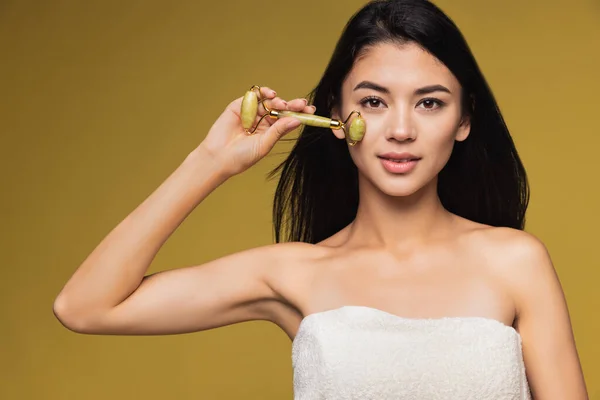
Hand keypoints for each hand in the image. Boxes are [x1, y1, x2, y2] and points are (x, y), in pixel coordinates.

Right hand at [197, 86, 315, 176]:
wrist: (218, 158)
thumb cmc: (241, 157)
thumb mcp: (264, 144)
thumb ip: (279, 130)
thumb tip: (297, 119)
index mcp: (270, 131)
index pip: (287, 119)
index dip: (298, 114)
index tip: (311, 110)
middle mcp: (261, 120)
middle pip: (280, 108)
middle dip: (291, 105)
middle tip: (301, 104)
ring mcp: (250, 112)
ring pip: (267, 101)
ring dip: (277, 100)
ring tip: (281, 103)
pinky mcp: (238, 106)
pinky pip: (252, 96)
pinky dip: (262, 93)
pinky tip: (270, 95)